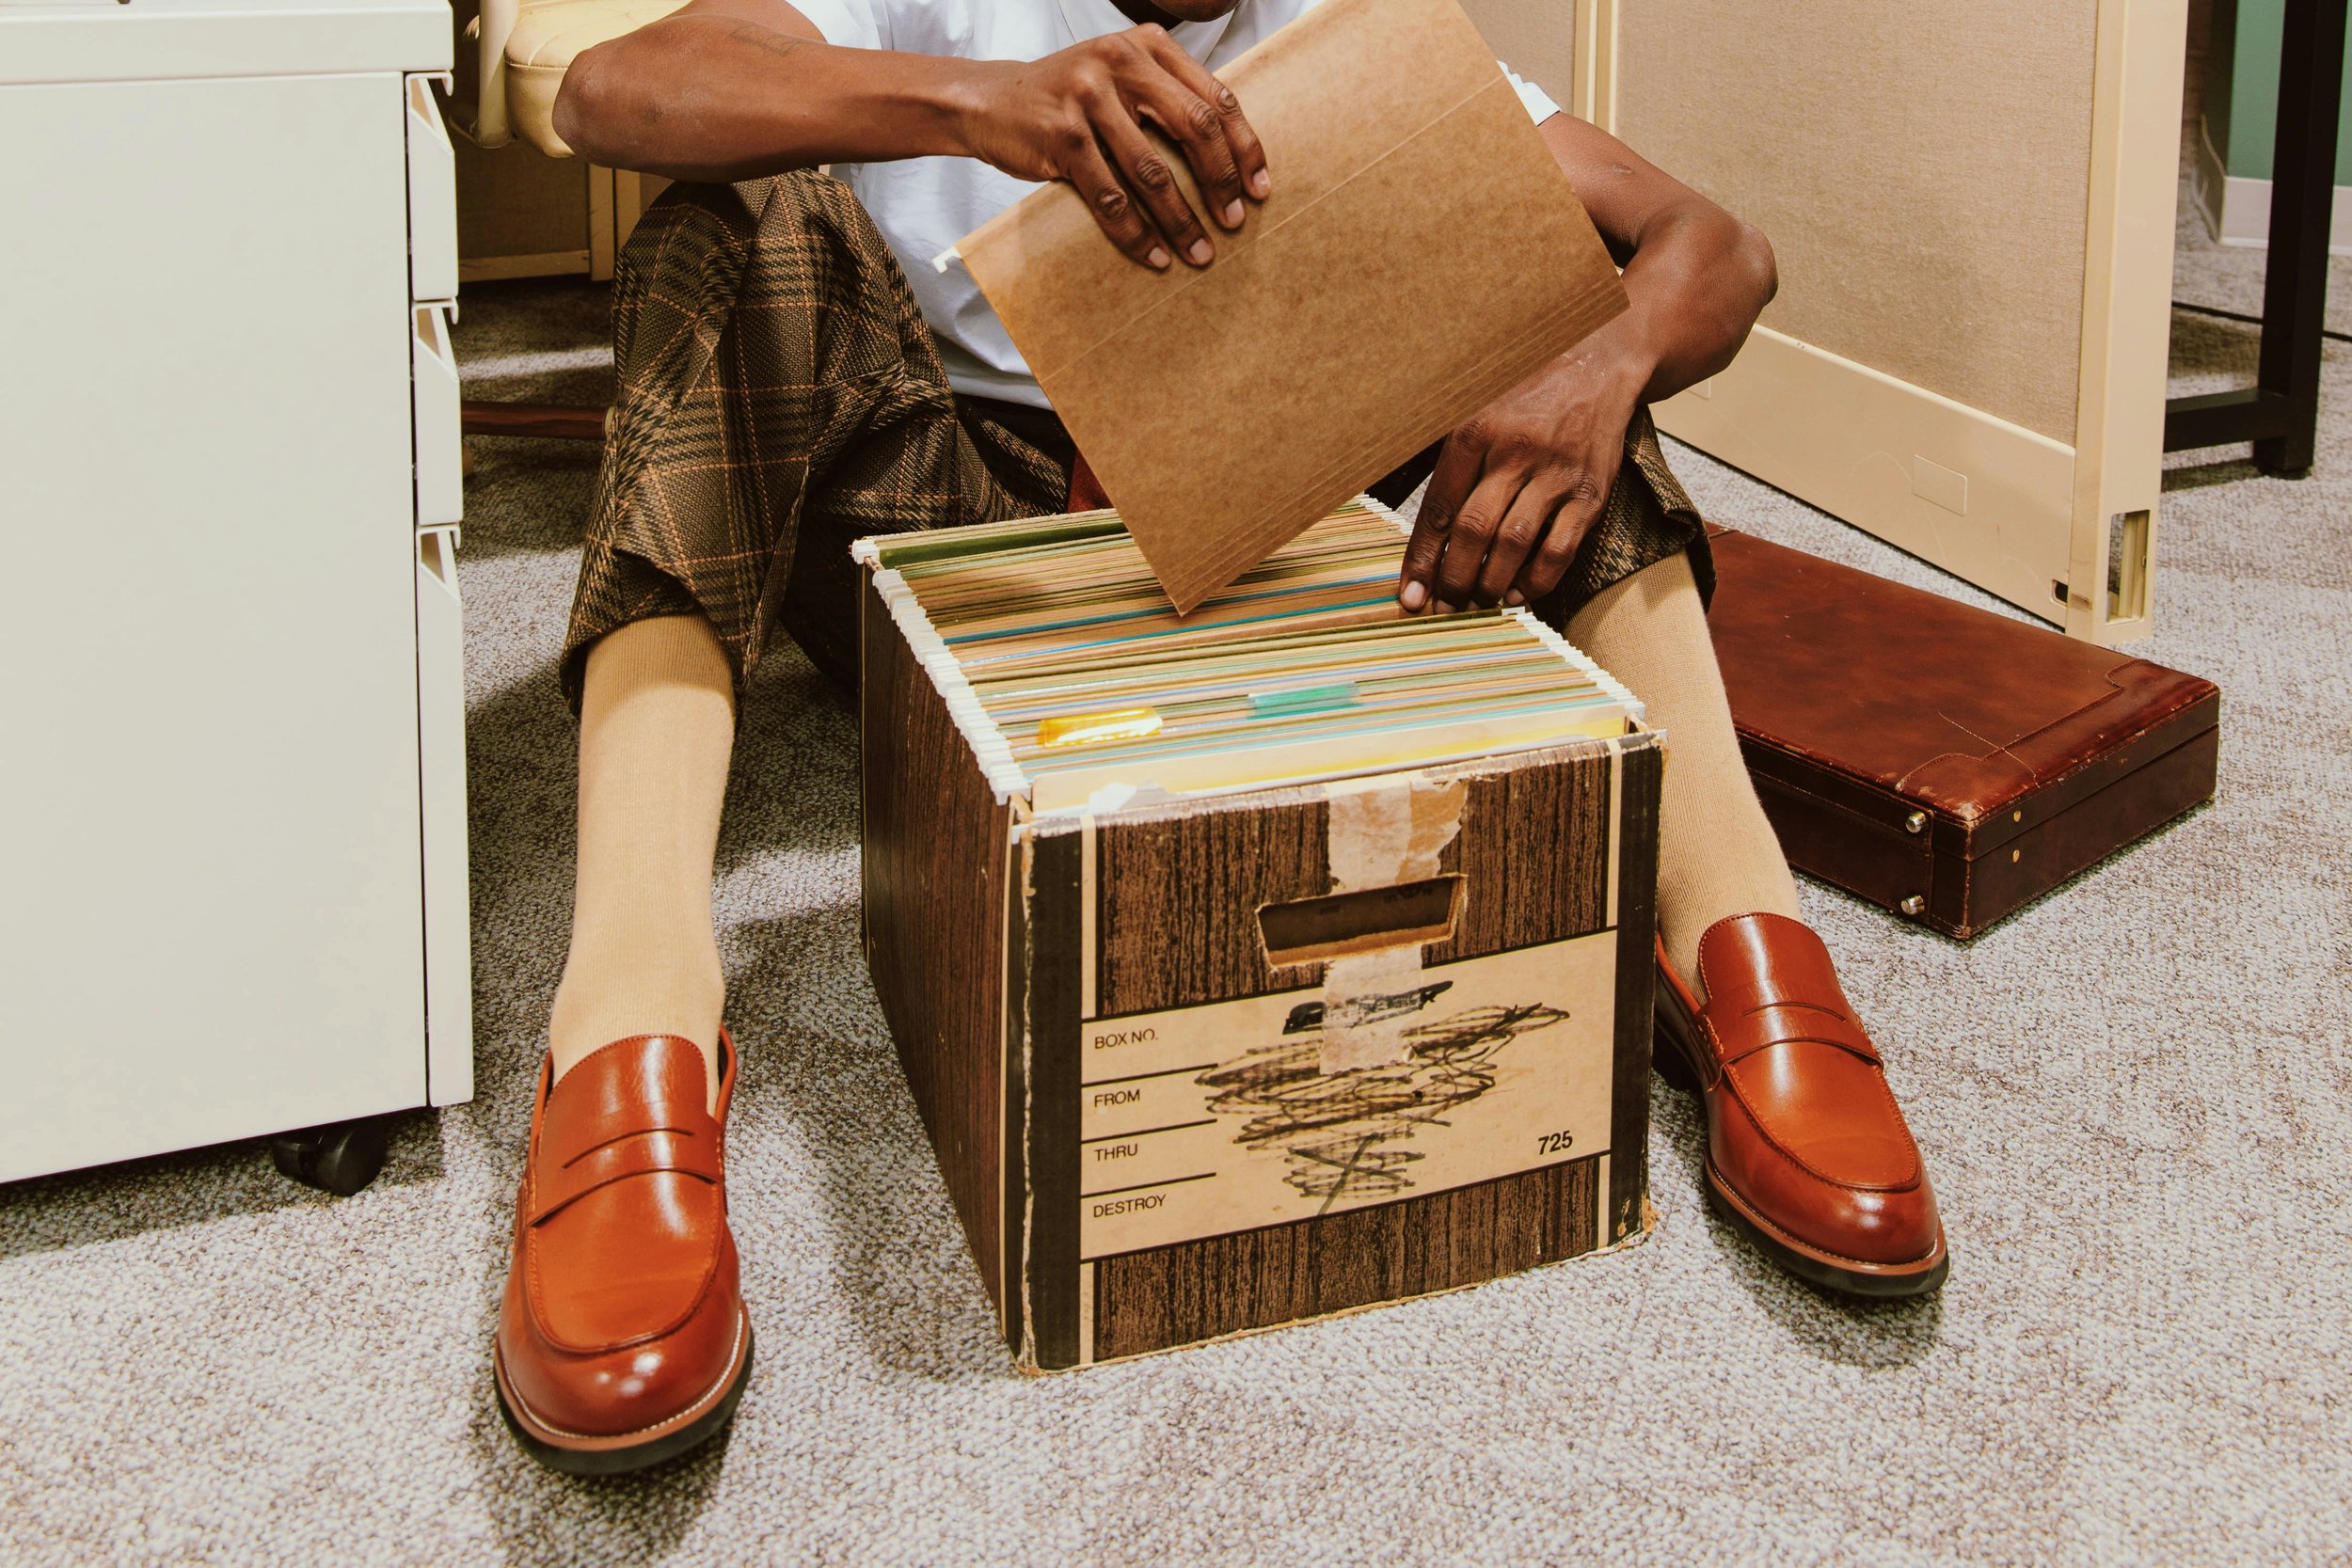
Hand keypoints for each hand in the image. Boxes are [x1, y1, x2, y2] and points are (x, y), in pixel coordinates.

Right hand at [960, 26, 1269, 269]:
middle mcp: (1121, 62)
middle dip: (1220, 182)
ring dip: (1181, 220)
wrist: (990, 101)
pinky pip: (1110, 197)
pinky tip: (1155, 256)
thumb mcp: (1119, 77)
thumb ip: (1164, 97)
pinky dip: (1136, 234)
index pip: (1214, 98)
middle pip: (1194, 128)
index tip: (1259, 187)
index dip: (1243, 147)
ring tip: (1199, 252)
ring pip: (1152, 171)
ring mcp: (1088, 97)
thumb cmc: (1066, 98)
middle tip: (1234, 221)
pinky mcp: (1062, 136)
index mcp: (1147, 47)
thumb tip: (1227, 157)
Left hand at [1398, 339, 1653, 612]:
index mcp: (1477, 429)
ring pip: (1513, 544)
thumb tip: (1424, 529)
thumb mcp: (1477, 405)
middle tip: (1444, 606)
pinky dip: (1535, 580)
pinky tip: (1517, 594)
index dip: (1422, 557)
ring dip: (1490, 583)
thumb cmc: (1526, 392)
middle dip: (1453, 579)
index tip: (1409, 593)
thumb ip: (1451, 459)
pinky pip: (1559, 549)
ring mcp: (1555, 473)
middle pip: (1474, 531)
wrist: (1598, 363)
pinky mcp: (1590, 492)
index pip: (1440, 508)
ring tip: (1476, 602)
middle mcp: (1515, 451)